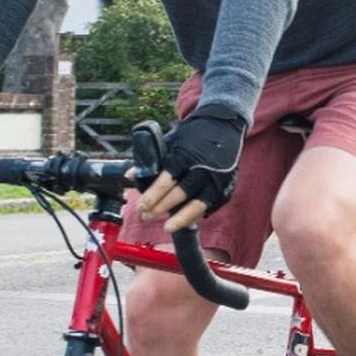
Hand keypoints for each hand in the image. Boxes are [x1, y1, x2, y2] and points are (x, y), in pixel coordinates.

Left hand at [139, 103, 245, 233]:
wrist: (225, 127)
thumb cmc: (194, 134)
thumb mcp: (171, 140)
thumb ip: (151, 159)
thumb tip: (129, 176)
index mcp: (187, 156)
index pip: (167, 179)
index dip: (153, 194)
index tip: (141, 205)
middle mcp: (203, 169)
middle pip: (180, 194)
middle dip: (161, 207)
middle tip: (146, 216)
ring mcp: (216, 181)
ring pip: (198, 205)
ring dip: (181, 218)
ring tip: (167, 227)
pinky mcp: (225, 190)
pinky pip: (209, 208)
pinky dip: (195, 216)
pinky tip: (183, 222)